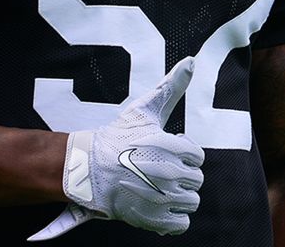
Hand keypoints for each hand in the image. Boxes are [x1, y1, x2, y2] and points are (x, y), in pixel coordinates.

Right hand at [28, 57, 204, 240]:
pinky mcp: (153, 220)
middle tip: (157, 171)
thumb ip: (172, 86)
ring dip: (177, 197)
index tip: (164, 153)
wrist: (87, 169)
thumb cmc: (117, 139)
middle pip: (196, 179)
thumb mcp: (146, 109)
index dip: (183, 155)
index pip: (198, 156)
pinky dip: (172, 219)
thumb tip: (192, 61)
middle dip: (180, 175)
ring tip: (157, 188)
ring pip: (191, 202)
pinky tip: (156, 206)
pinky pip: (181, 224)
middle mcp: (170, 174)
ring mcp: (162, 199)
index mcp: (173, 147)